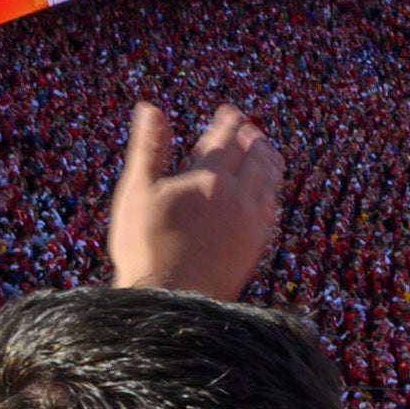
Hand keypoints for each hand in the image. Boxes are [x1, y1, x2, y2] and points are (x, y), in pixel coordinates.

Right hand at [108, 102, 282, 299]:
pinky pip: (272, 210)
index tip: (230, 111)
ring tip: (266, 152)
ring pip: (269, 181)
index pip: (227, 138)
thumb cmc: (145, 245)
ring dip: (268, 161)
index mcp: (209, 178)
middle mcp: (237, 196)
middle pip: (255, 156)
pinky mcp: (255, 246)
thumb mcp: (138, 190)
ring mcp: (250, 222)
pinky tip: (268, 194)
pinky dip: (272, 192)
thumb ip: (148, 147)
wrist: (169, 299)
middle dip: (253, 138)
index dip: (230, 121)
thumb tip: (150, 109)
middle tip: (251, 129)